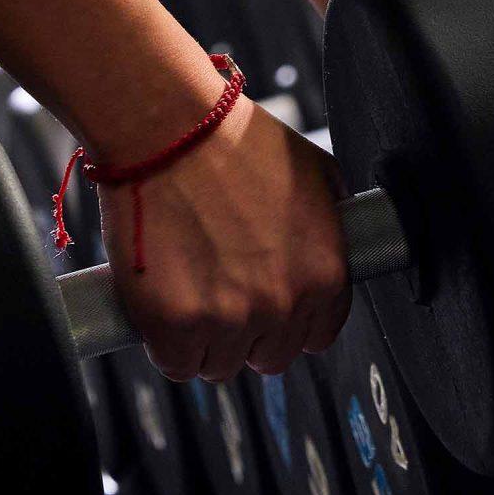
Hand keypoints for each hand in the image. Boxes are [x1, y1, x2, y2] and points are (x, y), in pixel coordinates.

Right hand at [99, 103, 350, 380]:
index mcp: (326, 276)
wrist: (169, 129)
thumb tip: (330, 242)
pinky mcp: (175, 325)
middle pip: (271, 357)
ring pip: (221, 365)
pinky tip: (162, 310)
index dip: (289, 322)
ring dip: (205, 341)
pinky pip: (176, 363)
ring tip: (188, 294)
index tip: (266, 307)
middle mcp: (284, 306)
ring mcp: (229, 320)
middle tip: (221, 297)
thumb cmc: (235, 141)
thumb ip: (330, 223)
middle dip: (249, 334)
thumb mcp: (316, 173)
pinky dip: (166, 344)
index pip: (317, 336)